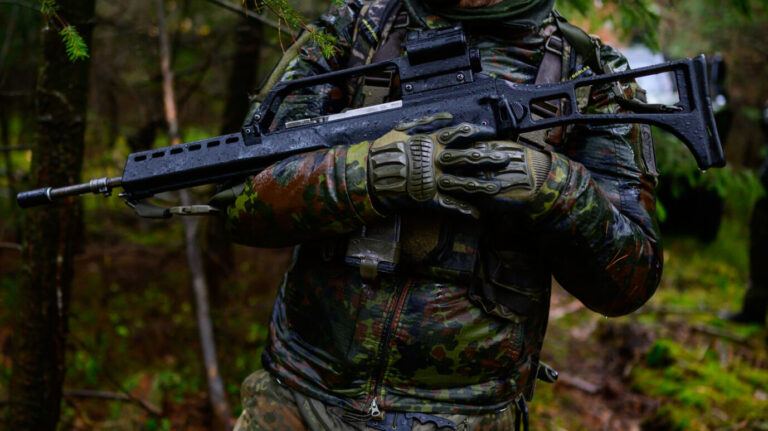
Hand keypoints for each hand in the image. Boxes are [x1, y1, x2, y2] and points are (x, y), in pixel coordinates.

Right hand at [367, 113, 550, 216]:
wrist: (368, 174)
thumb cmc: (385, 149)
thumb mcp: (403, 128)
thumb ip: (427, 122)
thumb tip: (448, 117)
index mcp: (431, 142)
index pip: (459, 134)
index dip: (477, 133)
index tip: (492, 133)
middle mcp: (436, 161)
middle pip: (467, 158)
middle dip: (487, 158)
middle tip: (504, 158)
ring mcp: (433, 181)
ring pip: (462, 182)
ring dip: (481, 186)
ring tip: (497, 189)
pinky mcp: (427, 198)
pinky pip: (448, 205)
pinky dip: (463, 210)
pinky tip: (477, 214)